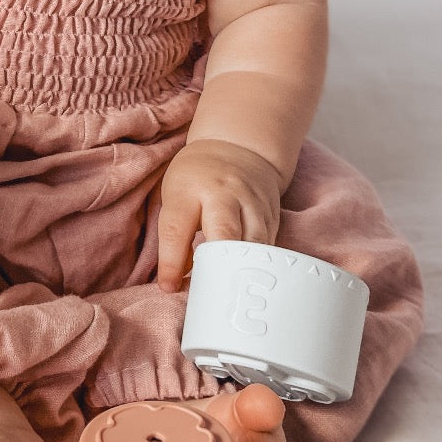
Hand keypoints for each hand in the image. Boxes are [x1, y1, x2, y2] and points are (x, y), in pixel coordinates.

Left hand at [156, 139, 282, 293]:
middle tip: (210, 293)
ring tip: (233, 293)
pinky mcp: (272, 215)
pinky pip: (268, 247)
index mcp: (190, 190)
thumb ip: (176, 236)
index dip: (171, 263)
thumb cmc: (196, 179)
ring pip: (254, 245)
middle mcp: (224, 195)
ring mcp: (252, 204)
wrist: (237, 149)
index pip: (177, 230)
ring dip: (243, 271)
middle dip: (217, 266)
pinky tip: (252, 278)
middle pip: (224, 234)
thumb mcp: (175, 197)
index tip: (169, 287)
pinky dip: (259, 265)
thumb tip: (178, 281)